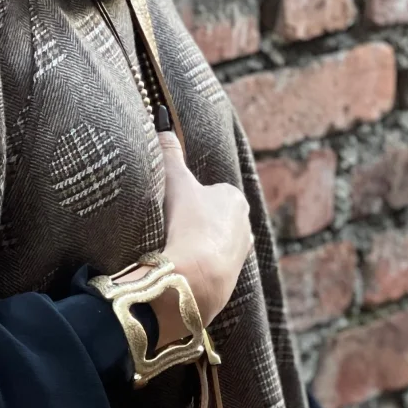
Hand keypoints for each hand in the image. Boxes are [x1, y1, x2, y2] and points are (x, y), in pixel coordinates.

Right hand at [147, 129, 253, 345]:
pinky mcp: (229, 283)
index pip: (211, 192)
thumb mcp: (176, 183)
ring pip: (213, 246)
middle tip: (171, 231)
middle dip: (195, 225)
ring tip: (175, 253)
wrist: (196, 279)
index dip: (188, 200)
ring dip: (196, 249)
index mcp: (236, 199)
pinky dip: (196, 270)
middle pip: (213, 221)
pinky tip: (181, 272)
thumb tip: (162, 124)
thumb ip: (169, 154)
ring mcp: (239, 257)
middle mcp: (244, 227)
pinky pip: (209, 271)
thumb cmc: (190, 226)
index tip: (171, 210)